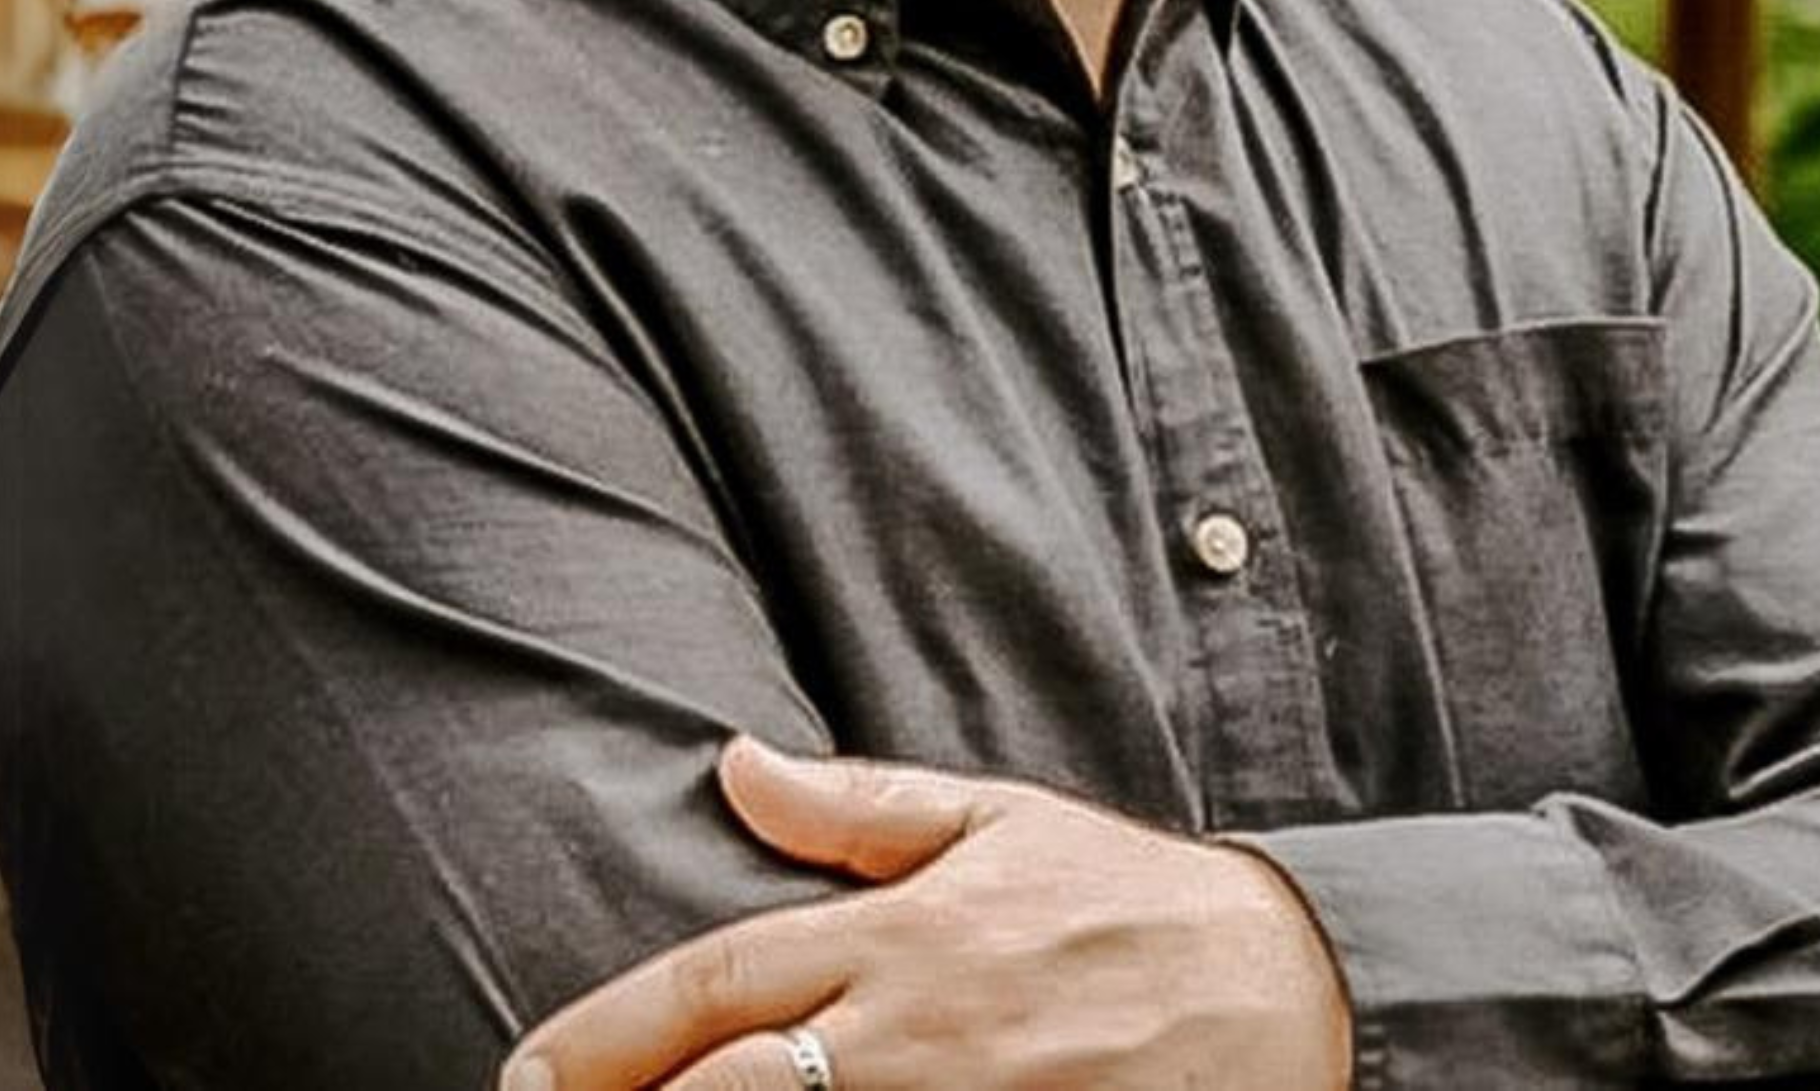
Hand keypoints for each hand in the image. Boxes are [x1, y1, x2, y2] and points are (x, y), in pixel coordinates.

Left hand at [496, 734, 1353, 1090]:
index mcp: (902, 935)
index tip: (527, 1077)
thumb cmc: (1132, 903)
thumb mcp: (1001, 822)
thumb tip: (731, 761)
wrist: (1292, 991)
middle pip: (732, 1090)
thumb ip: (857, 806)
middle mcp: (916, 1032)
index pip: (715, 982)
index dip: (605, 1039)